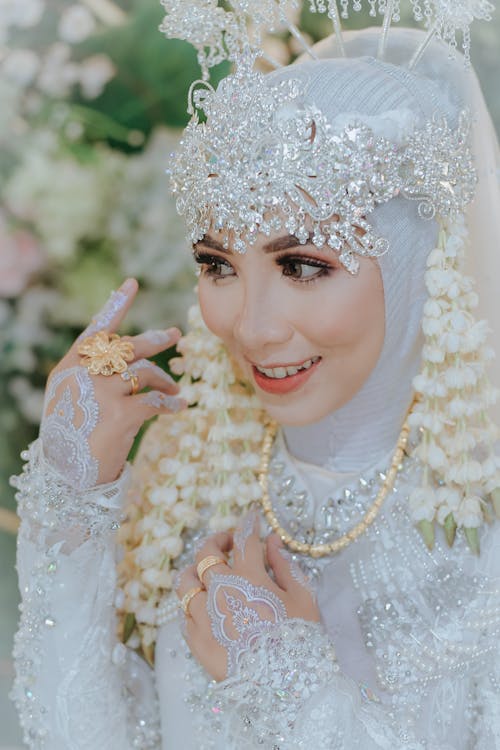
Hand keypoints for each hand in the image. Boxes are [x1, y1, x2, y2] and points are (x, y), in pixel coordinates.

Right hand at [40, 278, 186, 488]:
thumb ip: (91, 374)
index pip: (96, 329)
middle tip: (175, 334)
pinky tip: (179, 407)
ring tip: (176, 391)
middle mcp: (85, 374)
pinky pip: (156, 401)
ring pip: (146, 371)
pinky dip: (171, 404)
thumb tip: (129, 358)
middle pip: (129, 346)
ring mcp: (102, 393)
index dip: (116, 305)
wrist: (67, 476)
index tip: (132, 283)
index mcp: (71, 366)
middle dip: (156, 339)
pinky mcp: (121, 415)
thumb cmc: (71, 436)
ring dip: (165, 380)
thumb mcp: (70, 399)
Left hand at [176, 511, 319, 680]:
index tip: (250, 518)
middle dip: (216, 541)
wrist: (288, 688)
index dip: (247, 523)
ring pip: (185, 582)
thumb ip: (283, 565)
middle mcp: (219, 591)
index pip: (244, 538)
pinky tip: (207, 607)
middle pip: (205, 553)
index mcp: (248, 577)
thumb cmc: (301, 640)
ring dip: (196, 571)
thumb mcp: (302, 597)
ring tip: (208, 574)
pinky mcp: (196, 642)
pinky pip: (185, 615)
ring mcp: (203, 617)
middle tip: (228, 543)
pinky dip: (194, 605)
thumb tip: (271, 541)